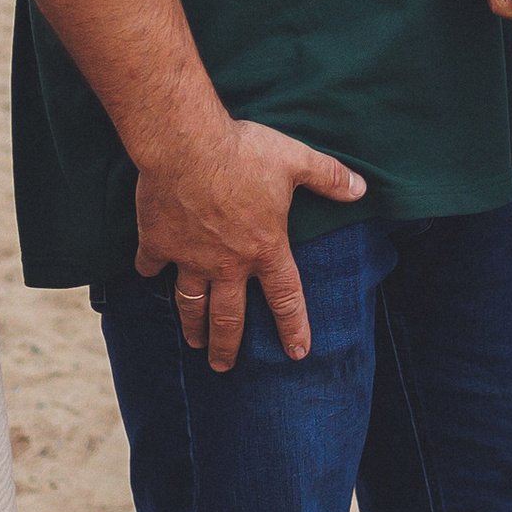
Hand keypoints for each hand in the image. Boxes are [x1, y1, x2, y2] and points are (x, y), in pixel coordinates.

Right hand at [137, 113, 366, 369]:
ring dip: (192, 325)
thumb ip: (329, 177)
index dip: (294, 327)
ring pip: (190, 302)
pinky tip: (148, 274)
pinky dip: (149, 271)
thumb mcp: (296, 160)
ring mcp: (190, 257)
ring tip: (193, 342)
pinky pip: (151, 266)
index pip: (286, 297)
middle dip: (227, 346)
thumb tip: (362, 188)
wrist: (187, 145)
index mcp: (265, 248)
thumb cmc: (244, 152)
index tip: (297, 353)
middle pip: (229, 317)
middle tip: (223, 367)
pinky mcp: (158, 244)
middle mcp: (227, 263)